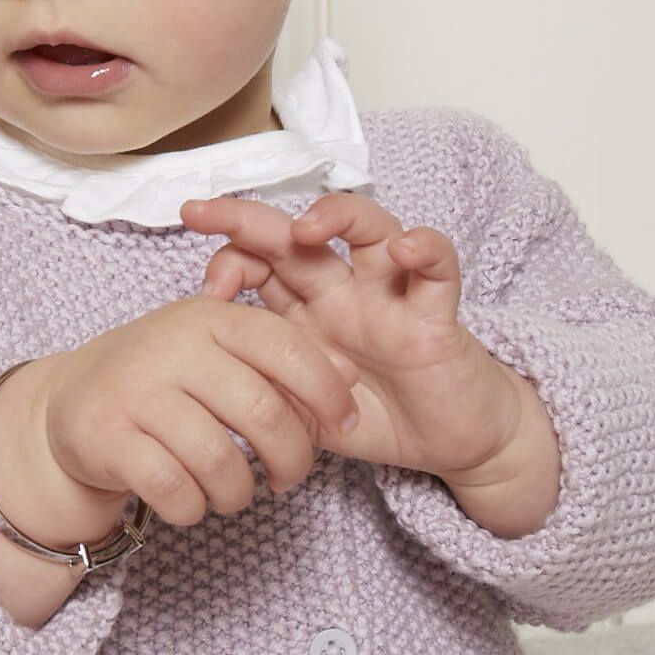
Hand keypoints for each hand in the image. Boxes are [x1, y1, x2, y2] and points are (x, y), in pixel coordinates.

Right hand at [40, 296, 361, 526]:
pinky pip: (173, 489)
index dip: (326, 390)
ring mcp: (135, 390)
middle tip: (288, 477)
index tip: (344, 424)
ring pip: (219, 459)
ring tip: (235, 492)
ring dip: (239, 493)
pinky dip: (193, 508)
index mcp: (209, 318)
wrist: (72, 398)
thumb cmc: (165, 377)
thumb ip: (286, 357)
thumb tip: (352, 377)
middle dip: (292, 458)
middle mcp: (172, 346)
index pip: (285, 346)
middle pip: (261, 410)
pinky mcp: (105, 435)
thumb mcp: (222, 351)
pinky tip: (191, 500)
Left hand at [178, 193, 525, 480]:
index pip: (258, 264)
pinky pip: (438, 268)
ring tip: (307, 226)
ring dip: (338, 214)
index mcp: (304, 309)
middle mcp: (342, 289)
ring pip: (369, 227)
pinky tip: (404, 250)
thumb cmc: (374, 417)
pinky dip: (426, 249)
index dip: (227, 263)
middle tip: (204, 211)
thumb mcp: (304, 411)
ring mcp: (389, 293)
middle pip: (296, 234)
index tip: (205, 295)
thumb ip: (269, 392)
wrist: (450, 443)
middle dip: (246, 217)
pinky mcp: (437, 313)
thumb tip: (219, 382)